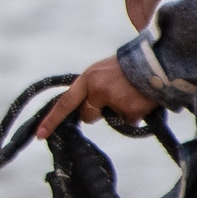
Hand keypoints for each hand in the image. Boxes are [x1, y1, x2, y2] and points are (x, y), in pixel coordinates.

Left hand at [36, 54, 157, 139]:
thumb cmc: (127, 68)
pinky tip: (140, 99)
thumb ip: (91, 89)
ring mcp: (113, 100)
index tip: (40, 135)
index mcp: (88, 79)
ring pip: (109, 119)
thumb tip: (86, 112)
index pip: (64, 103)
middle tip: (114, 94)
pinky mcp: (129, 111)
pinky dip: (134, 114)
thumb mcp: (102, 72)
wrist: (156, 61)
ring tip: (130, 93)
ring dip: (118, 112)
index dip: (52, 120)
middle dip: (96, 112)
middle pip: (87, 115)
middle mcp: (97, 90)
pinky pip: (128, 121)